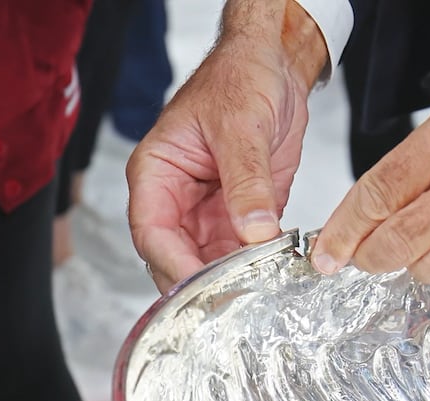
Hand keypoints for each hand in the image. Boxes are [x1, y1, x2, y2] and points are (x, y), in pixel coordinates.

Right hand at [126, 0, 326, 292]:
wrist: (274, 67)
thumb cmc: (240, 78)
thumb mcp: (242, 125)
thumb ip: (246, 181)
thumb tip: (254, 231)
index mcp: (157, 174)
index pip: (153, 233)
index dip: (174, 264)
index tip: (205, 287)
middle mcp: (177, 198)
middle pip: (177, 257)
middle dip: (204, 282)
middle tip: (236, 303)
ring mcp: (209, 210)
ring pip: (210, 261)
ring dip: (233, 280)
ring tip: (259, 295)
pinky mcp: (242, 214)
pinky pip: (244, 250)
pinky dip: (257, 266)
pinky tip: (275, 276)